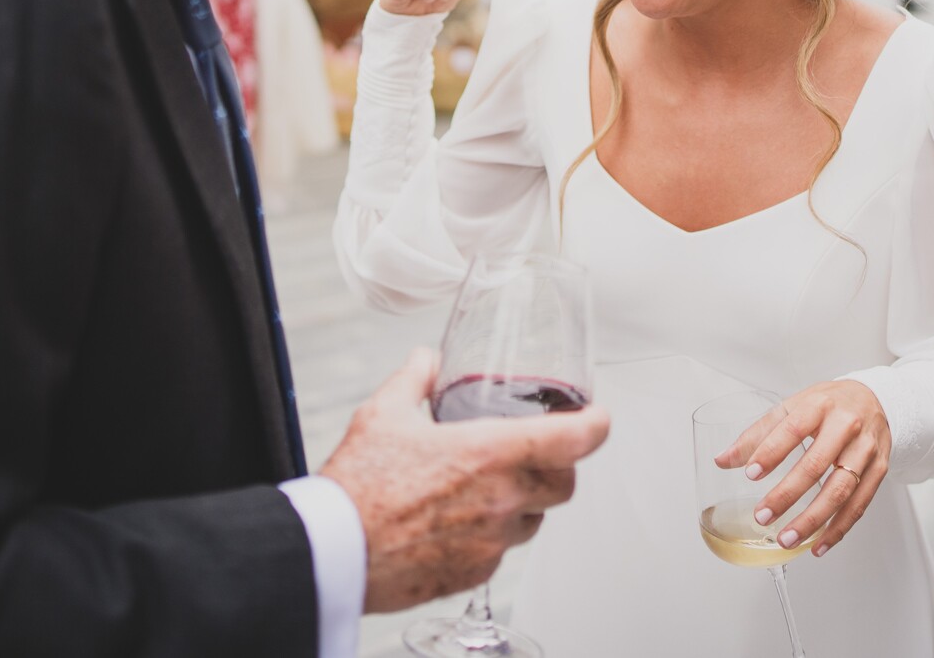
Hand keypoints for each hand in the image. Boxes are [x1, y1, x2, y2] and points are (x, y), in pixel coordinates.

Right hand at [320, 348, 609, 612]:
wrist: (336, 550)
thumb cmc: (359, 486)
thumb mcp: (384, 414)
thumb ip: (414, 379)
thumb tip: (426, 360)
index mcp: (491, 453)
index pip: (574, 439)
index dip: (595, 424)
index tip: (597, 417)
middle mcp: (502, 499)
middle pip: (564, 484)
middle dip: (558, 467)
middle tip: (537, 453)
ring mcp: (492, 541)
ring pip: (534, 520)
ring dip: (523, 503)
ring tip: (487, 488)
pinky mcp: (475, 573)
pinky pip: (501, 552)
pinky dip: (491, 534)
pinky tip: (459, 521)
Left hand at [715, 380, 889, 558]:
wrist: (875, 399)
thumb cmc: (829, 404)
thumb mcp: (792, 407)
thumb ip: (758, 434)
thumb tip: (723, 460)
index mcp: (819, 405)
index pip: (792, 429)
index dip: (771, 452)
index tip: (751, 474)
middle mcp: (846, 426)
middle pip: (816, 464)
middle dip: (787, 494)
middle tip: (762, 516)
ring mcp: (865, 450)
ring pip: (840, 490)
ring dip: (812, 520)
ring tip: (786, 539)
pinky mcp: (879, 470)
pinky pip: (859, 505)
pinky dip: (838, 529)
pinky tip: (818, 545)